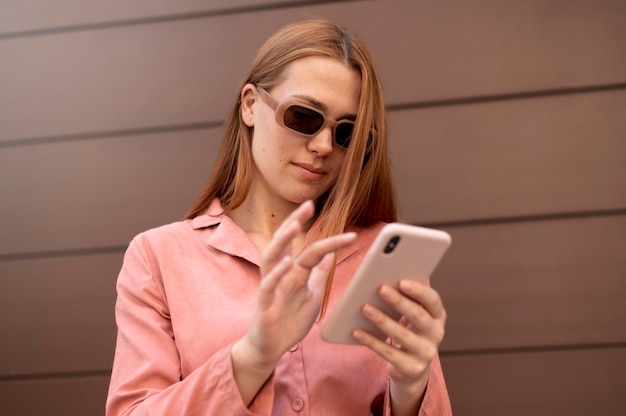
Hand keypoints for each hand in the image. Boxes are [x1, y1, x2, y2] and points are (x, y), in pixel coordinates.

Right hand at [232, 201, 355, 403]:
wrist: (271, 347)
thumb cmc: (289, 319)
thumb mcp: (311, 293)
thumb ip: (318, 273)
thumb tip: (330, 254)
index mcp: (291, 271)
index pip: (304, 245)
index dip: (312, 229)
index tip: (315, 206)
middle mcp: (279, 275)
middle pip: (283, 243)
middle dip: (294, 222)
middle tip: (307, 205)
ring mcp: (271, 288)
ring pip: (271, 258)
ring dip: (282, 241)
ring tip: (295, 225)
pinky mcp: (265, 306)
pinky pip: (268, 286)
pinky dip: (277, 274)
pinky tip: (287, 263)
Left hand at [352, 279, 445, 413]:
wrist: (412, 368)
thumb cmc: (409, 330)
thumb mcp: (412, 315)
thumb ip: (405, 299)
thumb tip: (382, 280)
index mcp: (438, 316)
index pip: (433, 300)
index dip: (419, 291)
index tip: (402, 281)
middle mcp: (436, 334)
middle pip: (418, 316)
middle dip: (399, 302)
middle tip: (381, 289)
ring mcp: (425, 353)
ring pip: (402, 335)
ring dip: (382, 320)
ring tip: (364, 308)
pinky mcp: (411, 368)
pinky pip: (388, 353)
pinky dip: (371, 341)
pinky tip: (356, 331)